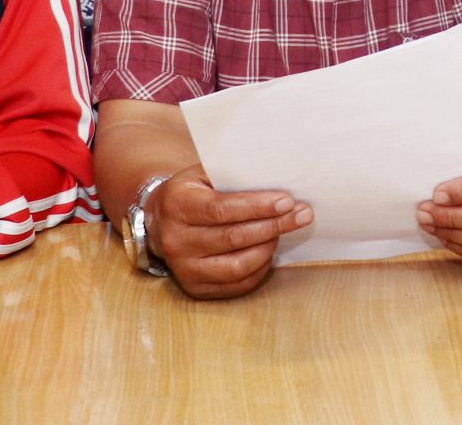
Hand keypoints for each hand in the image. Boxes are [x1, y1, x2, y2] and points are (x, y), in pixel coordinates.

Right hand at [149, 170, 309, 300]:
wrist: (159, 221)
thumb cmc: (193, 192)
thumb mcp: (203, 174)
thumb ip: (233, 175)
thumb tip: (278, 178)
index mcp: (177, 205)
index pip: (221, 209)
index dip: (257, 207)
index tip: (287, 201)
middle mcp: (175, 240)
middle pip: (234, 237)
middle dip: (274, 225)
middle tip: (303, 214)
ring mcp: (183, 268)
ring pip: (237, 265)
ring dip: (268, 247)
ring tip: (284, 231)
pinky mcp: (194, 288)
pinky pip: (236, 283)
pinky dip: (259, 268)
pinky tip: (269, 250)